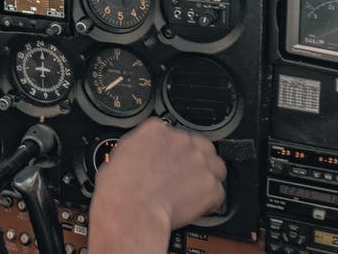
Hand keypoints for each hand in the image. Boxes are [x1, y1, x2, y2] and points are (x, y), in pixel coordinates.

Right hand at [88, 119, 225, 252]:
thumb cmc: (119, 188)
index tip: (169, 160)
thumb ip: (136, 149)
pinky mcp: (210, 185)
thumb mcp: (118, 155)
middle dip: (194, 159)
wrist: (131, 208)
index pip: (172, 132)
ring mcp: (198, 162)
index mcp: (155, 130)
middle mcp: (181, 141)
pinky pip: (219, 192)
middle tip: (183, 176)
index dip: (172, 149)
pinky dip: (211, 201)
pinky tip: (199, 207)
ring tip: (194, 191)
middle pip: (199, 145)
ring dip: (207, 177)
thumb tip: (138, 156)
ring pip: (215, 165)